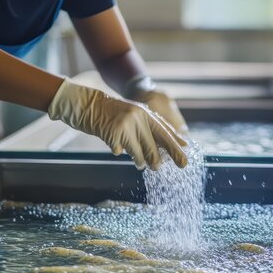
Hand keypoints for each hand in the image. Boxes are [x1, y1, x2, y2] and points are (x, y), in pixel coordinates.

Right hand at [48, 78, 186, 169]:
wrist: (86, 104)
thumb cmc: (111, 113)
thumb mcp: (132, 115)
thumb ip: (147, 128)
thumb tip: (164, 147)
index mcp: (145, 113)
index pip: (165, 130)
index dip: (175, 143)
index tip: (185, 153)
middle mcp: (139, 117)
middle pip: (156, 144)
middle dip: (162, 158)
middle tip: (162, 168)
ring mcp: (127, 125)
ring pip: (141, 152)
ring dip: (142, 161)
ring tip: (142, 164)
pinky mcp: (114, 133)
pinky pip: (121, 151)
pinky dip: (119, 152)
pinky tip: (116, 148)